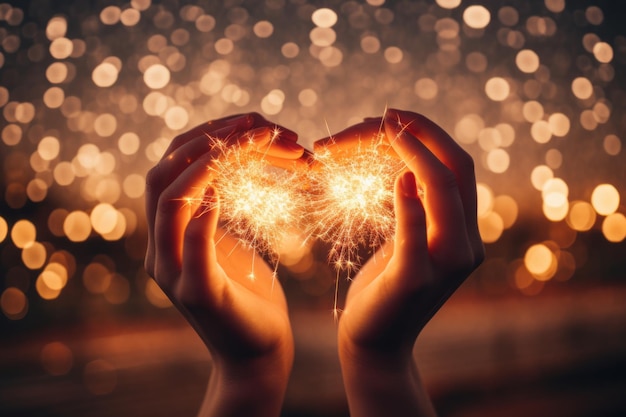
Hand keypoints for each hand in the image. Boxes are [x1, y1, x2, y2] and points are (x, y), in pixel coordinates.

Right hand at [144, 113, 302, 416]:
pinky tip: (223, 194)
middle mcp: (161, 249)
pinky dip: (203, 217)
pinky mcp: (199, 294)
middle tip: (256, 123)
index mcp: (169, 233)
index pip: (171, 168)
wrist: (259, 351)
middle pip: (162, 176)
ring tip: (249, 143)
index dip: (206, 137)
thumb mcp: (230, 241)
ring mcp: (175, 273)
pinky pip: (192, 248)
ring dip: (209, 165)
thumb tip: (223, 166)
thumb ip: (215, 208)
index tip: (252, 120)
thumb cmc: (249, 294)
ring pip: (169, 205)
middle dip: (208, 141)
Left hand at [320, 109, 483, 416]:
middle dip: (421, 133)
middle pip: (457, 169)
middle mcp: (466, 245)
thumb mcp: (404, 243)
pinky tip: (396, 177)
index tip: (394, 114)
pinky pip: (416, 231)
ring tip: (378, 129)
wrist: (373, 342)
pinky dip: (408, 200)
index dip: (430, 134)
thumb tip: (405, 167)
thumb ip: (415, 211)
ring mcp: (445, 264)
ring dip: (413, 153)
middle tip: (384, 114)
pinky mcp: (414, 280)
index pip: (459, 167)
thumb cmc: (382, 288)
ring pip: (444, 191)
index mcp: (463, 233)